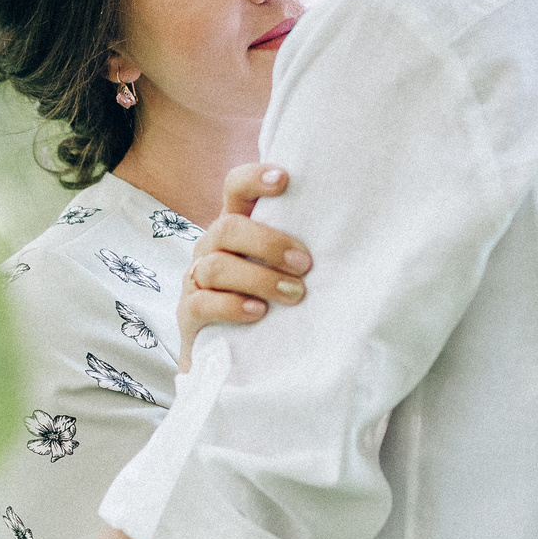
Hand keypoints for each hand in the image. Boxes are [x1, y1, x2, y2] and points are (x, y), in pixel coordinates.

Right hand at [177, 163, 313, 370]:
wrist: (235, 360)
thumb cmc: (269, 304)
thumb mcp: (282, 271)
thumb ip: (297, 251)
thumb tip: (348, 240)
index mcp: (236, 229)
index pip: (235, 188)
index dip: (254, 178)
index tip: (285, 180)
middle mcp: (212, 247)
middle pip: (228, 228)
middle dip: (269, 243)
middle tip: (305, 264)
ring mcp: (196, 279)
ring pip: (217, 266)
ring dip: (260, 279)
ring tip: (294, 294)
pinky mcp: (188, 313)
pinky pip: (203, 303)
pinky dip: (233, 306)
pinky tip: (258, 312)